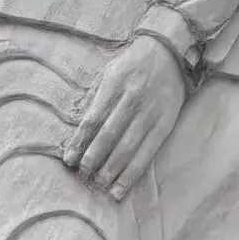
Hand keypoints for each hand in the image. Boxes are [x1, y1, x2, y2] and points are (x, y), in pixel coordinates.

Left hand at [63, 37, 187, 199]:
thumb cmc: (132, 65)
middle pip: (109, 135)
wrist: (170, 53)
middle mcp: (132, 99)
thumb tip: (79, 130)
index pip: (92, 119)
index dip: (79, 142)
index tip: (69, 160)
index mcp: (114, 85)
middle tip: (83, 175)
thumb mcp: (109, 72)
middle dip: (93, 158)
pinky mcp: (165, 124)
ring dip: (112, 169)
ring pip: (128, 147)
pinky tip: (121, 186)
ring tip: (100, 185)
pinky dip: (133, 172)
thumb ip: (95, 98)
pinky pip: (147, 153)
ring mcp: (151, 113)